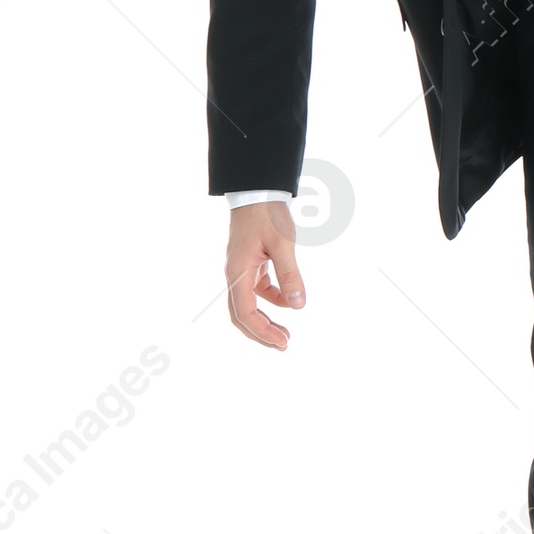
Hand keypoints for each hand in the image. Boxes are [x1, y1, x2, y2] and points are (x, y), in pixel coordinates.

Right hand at [225, 201, 303, 350]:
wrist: (257, 189)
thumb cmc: (267, 213)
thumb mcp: (282, 244)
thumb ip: (290, 275)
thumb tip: (298, 305)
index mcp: (238, 272)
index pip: (245, 313)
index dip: (262, 332)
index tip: (283, 341)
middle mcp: (234, 273)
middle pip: (241, 314)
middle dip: (260, 333)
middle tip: (283, 344)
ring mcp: (240, 268)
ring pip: (247, 303)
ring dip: (264, 319)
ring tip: (285, 332)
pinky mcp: (249, 262)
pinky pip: (256, 288)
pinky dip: (270, 299)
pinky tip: (287, 302)